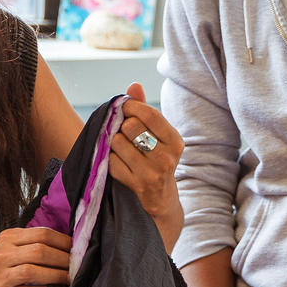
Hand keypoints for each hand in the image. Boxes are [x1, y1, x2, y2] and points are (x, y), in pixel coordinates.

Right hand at [0, 227, 71, 286]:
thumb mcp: (7, 246)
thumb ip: (30, 242)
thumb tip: (64, 245)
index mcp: (7, 238)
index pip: (41, 234)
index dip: (62, 241)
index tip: (75, 248)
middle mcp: (3, 255)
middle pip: (40, 251)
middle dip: (62, 258)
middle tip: (75, 264)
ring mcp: (2, 276)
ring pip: (34, 271)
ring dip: (56, 275)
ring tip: (68, 278)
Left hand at [110, 83, 184, 240]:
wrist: (161, 200)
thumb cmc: (156, 161)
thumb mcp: (158, 137)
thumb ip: (145, 110)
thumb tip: (134, 85)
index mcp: (175, 141)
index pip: (149, 114)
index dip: (131, 106)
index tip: (124, 107)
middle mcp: (167, 157)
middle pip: (131, 126)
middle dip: (122, 126)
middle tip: (125, 133)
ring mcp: (152, 173)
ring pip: (118, 142)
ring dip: (114, 144)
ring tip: (122, 149)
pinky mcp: (136, 185)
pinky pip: (111, 161)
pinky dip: (110, 159)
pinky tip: (119, 163)